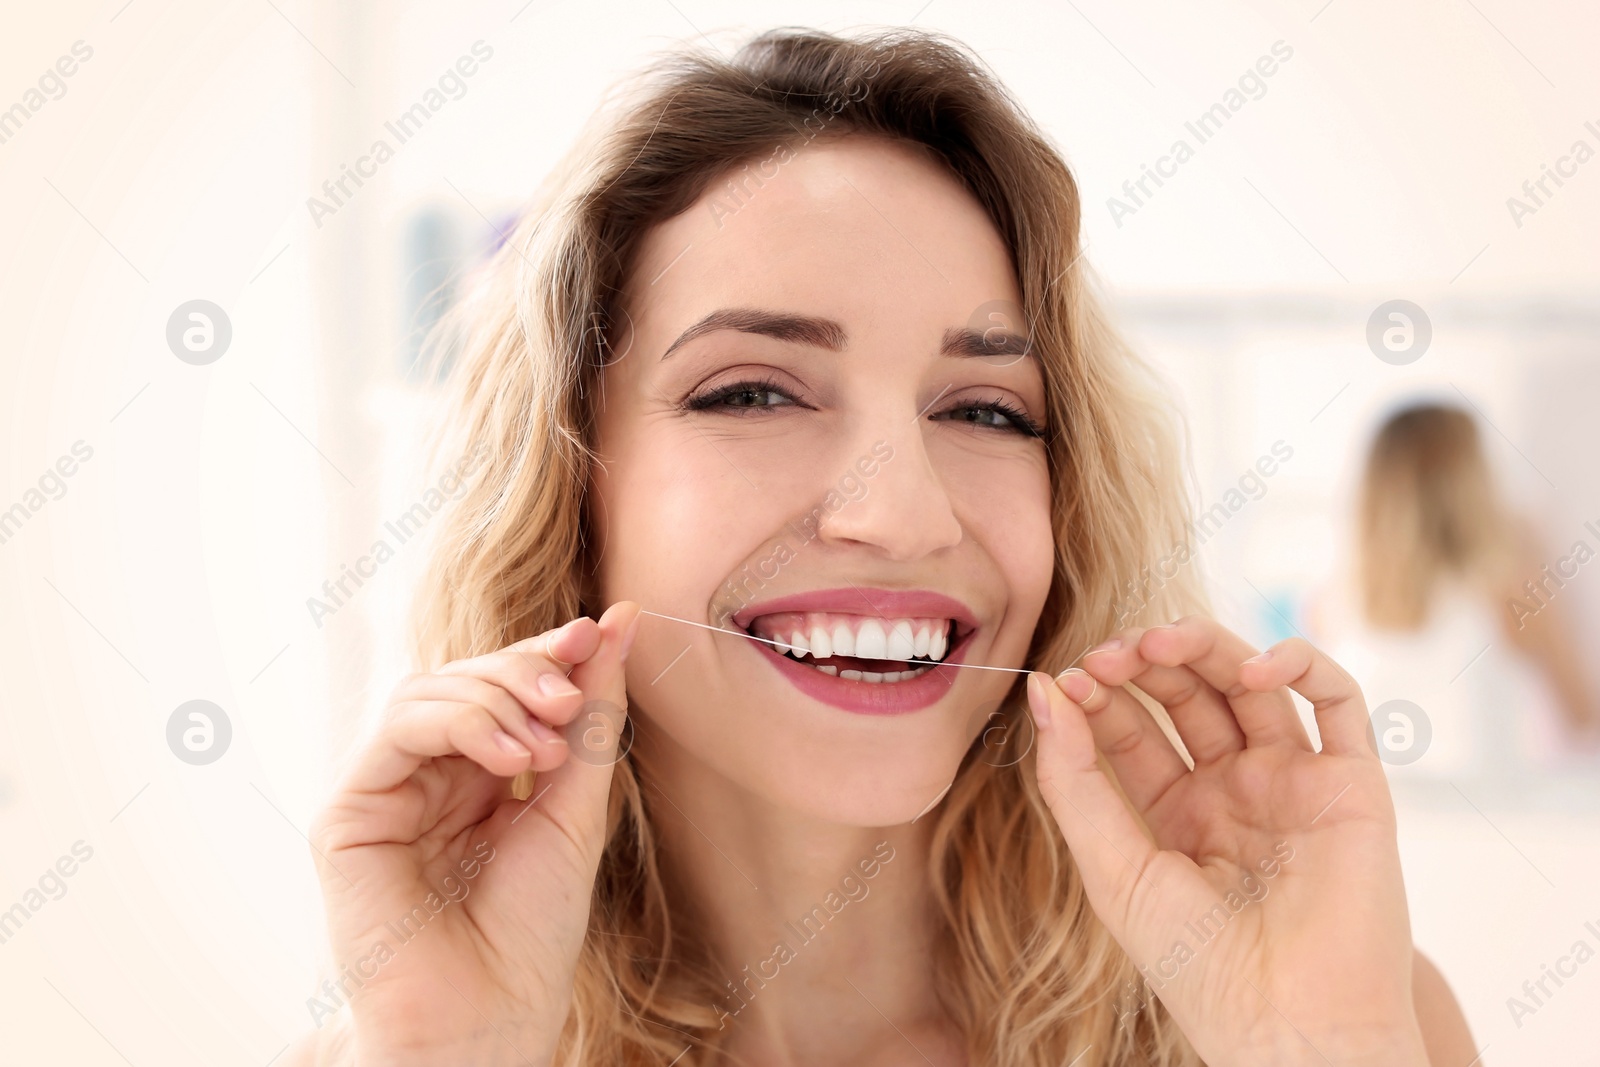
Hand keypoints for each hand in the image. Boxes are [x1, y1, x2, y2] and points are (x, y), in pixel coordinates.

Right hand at [306, 601, 640, 1065]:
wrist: (490, 1015)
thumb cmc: (533, 930)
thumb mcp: (578, 806)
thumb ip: (591, 717)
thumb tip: (619, 622)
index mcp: (479, 777)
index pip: (505, 689)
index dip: (546, 653)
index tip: (596, 630)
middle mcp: (428, 777)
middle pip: (466, 679)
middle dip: (525, 670)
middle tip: (571, 693)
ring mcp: (387, 791)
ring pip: (429, 692)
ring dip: (497, 698)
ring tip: (547, 741)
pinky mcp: (350, 813)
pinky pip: (399, 729)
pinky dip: (461, 724)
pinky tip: (511, 758)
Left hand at [1028, 616, 1428, 1066]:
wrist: (1290, 1028)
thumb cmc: (1196, 967)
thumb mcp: (1112, 868)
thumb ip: (1074, 779)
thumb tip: (1042, 686)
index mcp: (1177, 813)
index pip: (1133, 728)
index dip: (1101, 695)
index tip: (1066, 678)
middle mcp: (1236, 790)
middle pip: (1187, 695)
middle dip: (1146, 662)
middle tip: (1107, 654)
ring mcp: (1294, 781)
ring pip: (1251, 684)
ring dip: (1206, 647)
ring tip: (1159, 642)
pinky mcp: (1352, 783)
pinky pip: (1337, 700)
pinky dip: (1300, 665)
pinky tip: (1250, 670)